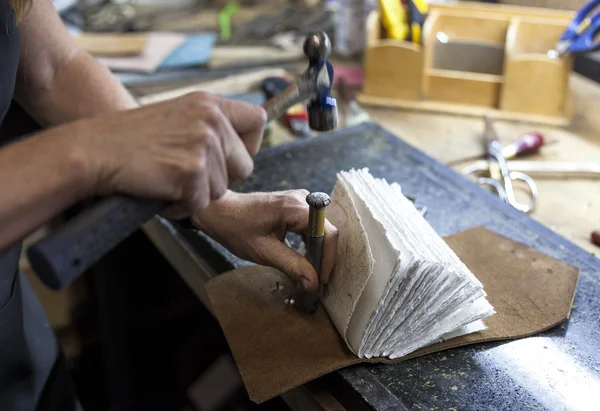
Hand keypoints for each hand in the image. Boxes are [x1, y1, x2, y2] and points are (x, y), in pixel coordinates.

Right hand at [70, 92, 265, 217]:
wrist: (94, 150)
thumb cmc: (131, 140)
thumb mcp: (178, 118)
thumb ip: (210, 129)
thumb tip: (241, 154)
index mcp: (210, 103)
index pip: (258, 120)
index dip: (249, 144)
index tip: (230, 156)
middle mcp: (211, 119)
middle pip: (245, 165)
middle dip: (222, 179)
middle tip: (189, 176)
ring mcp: (203, 144)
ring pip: (223, 189)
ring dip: (196, 194)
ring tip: (167, 179)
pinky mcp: (191, 171)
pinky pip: (201, 204)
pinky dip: (181, 207)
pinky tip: (161, 191)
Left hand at [191, 190, 338, 290]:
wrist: (220, 211)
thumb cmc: (236, 228)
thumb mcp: (264, 251)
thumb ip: (292, 266)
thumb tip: (313, 282)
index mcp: (295, 207)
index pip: (327, 232)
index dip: (329, 257)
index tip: (322, 278)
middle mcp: (302, 199)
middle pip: (326, 229)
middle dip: (324, 255)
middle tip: (316, 279)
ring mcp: (299, 200)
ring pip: (320, 228)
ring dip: (317, 250)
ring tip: (310, 271)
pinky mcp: (295, 204)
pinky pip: (311, 225)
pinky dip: (310, 241)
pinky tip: (303, 257)